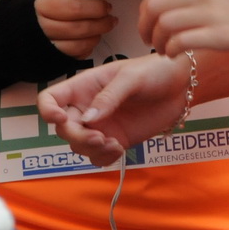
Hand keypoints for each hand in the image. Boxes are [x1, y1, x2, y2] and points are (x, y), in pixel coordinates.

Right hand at [35, 0, 114, 59]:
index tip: (106, 5)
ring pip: (79, 44)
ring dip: (96, 36)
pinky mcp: (57, 55)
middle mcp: (43, 26)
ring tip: (104, 27)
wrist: (42, 20)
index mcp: (44, 5)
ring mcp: (49, 43)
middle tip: (110, 18)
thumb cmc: (60, 3)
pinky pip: (77, 55)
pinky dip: (89, 47)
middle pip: (78, 28)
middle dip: (100, 23)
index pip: (74, 8)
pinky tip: (92, 37)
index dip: (94, 8)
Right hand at [36, 54, 188, 165]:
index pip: (50, 99)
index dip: (47, 111)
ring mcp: (101, 126)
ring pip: (78, 146)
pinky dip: (104, 157)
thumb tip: (88, 118)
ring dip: (91, 149)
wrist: (181, 86)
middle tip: (100, 138)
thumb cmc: (154, 71)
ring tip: (114, 144)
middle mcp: (87, 107)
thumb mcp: (131, 78)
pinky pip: (97, 157)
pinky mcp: (115, 140)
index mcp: (83, 86)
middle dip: (78, 136)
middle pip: (63, 128)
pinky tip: (119, 148)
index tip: (61, 119)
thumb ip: (109, 97)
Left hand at [140, 0, 228, 54]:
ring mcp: (211, 12)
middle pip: (153, 8)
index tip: (148, 27)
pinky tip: (178, 56)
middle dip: (144, 28)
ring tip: (165, 52)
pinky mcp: (221, 35)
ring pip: (163, 25)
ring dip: (157, 42)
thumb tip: (182, 10)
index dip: (145, 13)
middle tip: (150, 43)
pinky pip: (181, 42)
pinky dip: (172, 51)